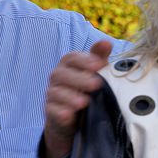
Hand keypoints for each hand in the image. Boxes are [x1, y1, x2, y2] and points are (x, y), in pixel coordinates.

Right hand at [42, 40, 112, 157]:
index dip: (85, 60)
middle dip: (79, 79)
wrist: (73, 115)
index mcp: (68, 65)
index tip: (99, 63)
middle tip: (96, 83)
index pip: (72, 58)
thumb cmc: (84, 87)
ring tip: (85, 102)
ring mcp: (52, 94)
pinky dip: (60, 112)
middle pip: (62, 74)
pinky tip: (69, 114)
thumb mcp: (93, 72)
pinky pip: (52, 110)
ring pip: (55, 93)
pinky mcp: (50, 111)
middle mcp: (58, 77)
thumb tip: (106, 43)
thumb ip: (98, 57)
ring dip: (70, 97)